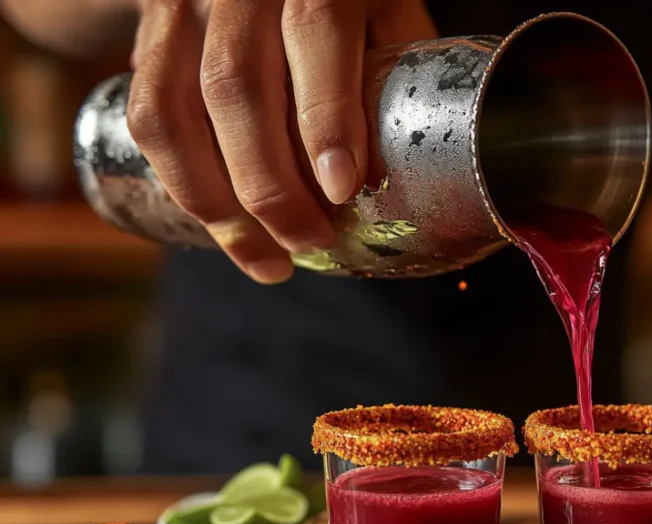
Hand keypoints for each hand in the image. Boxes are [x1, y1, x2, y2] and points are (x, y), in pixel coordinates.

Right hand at [127, 0, 435, 282]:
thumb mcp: (384, 13)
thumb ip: (390, 71)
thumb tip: (394, 174)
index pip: (315, 36)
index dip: (326, 119)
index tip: (343, 189)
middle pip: (235, 89)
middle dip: (271, 187)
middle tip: (311, 242)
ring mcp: (185, 6)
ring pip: (174, 112)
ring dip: (218, 202)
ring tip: (266, 258)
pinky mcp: (152, 31)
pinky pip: (146, 115)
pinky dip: (179, 182)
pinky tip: (218, 226)